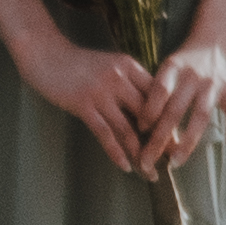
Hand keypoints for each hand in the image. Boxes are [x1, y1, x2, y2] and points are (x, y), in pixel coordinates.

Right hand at [14, 30, 167, 175]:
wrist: (46, 53)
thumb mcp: (111, 65)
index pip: (159, 96)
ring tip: (149, 171)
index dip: (170, 118)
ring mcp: (101, 91)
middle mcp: (120, 78)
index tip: (179, 137)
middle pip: (148, 114)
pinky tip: (125, 166)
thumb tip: (149, 109)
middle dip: (161, 140)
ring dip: (140, 153)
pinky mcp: (83, 104)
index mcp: (131, 67)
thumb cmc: (79, 63)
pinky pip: (104, 133)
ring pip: (128, 128)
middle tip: (171, 159)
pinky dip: (116, 152)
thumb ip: (130, 83)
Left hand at [147, 30, 225, 171]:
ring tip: (176, 161)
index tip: (138, 131)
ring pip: (200, 116)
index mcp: (174, 68)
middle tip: (146, 161)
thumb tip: (140, 123)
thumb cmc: (188, 59)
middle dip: (159, 138)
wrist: (219, 37)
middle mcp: (193, 76)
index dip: (148, 112)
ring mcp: (214, 84)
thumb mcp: (168, 66)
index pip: (158, 92)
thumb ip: (157, 89)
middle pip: (174, 111)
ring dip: (188, 140)